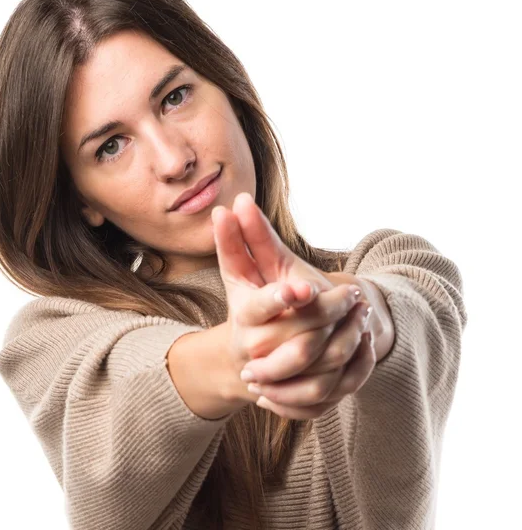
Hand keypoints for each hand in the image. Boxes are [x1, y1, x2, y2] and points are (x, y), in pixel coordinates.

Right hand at [212, 194, 376, 418]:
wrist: (247, 359)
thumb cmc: (248, 308)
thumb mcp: (242, 275)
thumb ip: (239, 240)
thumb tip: (235, 201)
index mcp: (245, 320)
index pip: (259, 308)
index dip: (283, 298)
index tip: (306, 287)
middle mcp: (259, 353)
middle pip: (303, 338)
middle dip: (332, 311)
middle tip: (354, 291)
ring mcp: (281, 380)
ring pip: (325, 366)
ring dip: (350, 336)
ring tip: (362, 310)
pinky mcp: (303, 399)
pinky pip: (338, 388)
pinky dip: (358, 364)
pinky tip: (365, 338)